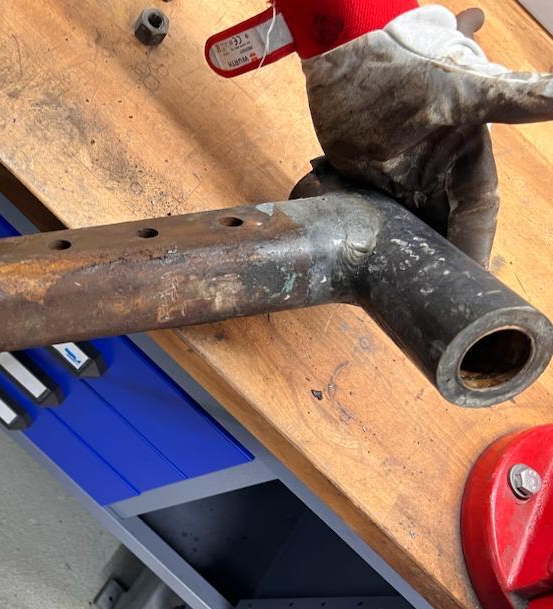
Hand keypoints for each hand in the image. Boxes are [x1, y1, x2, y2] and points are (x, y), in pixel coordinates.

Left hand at [302, 6, 552, 266]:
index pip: (475, 214)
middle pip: (438, 227)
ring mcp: (397, 176)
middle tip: (420, 297)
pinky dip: (362, 229)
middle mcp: (433, 173)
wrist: (351, 48)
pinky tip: (354, 253)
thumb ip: (519, 99)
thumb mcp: (469, 88)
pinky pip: (365, 214)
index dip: (472, 246)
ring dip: (398, 248)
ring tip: (388, 286)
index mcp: (466, 159)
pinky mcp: (362, 177)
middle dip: (433, 257)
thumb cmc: (414, 64)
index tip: (467, 282)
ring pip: (403, 226)